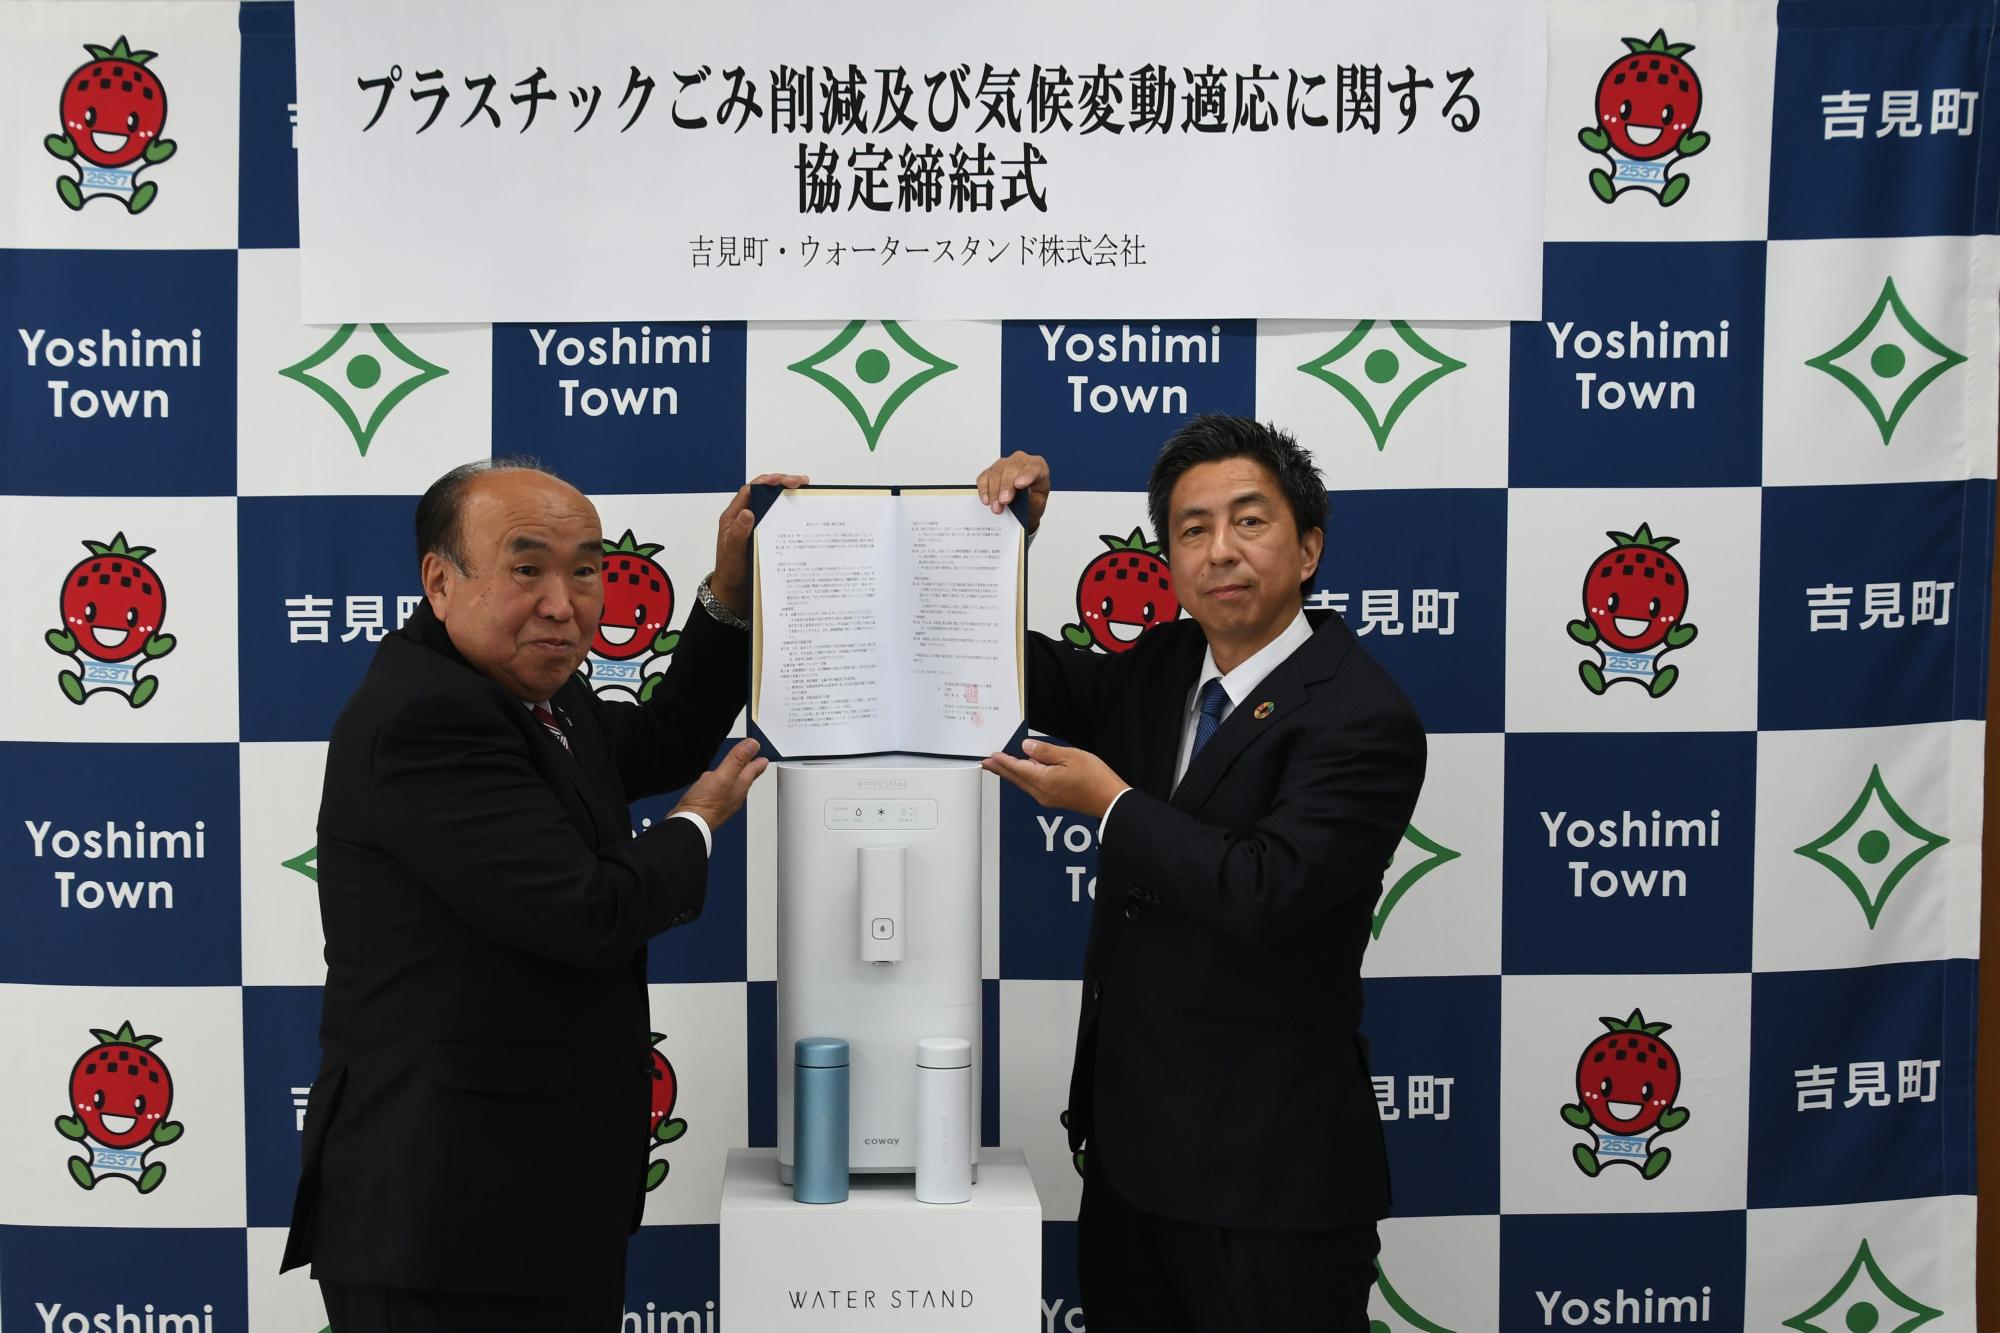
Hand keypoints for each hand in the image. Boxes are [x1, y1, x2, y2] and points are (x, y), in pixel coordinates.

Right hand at [670, 738, 767, 830]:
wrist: (689, 824)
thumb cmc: (705, 805)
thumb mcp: (723, 776)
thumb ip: (737, 759)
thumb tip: (752, 744)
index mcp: (740, 785)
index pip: (754, 768)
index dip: (758, 759)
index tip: (762, 754)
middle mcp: (735, 793)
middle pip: (746, 777)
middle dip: (751, 768)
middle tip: (757, 762)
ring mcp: (724, 800)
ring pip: (734, 784)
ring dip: (737, 775)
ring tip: (739, 770)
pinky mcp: (712, 804)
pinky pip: (720, 790)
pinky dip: (721, 783)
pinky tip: (715, 783)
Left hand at [709, 472, 807, 614]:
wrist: (732, 592)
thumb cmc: (730, 572)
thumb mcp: (733, 553)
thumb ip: (739, 533)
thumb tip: (748, 511)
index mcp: (734, 517)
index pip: (751, 490)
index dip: (769, 481)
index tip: (787, 480)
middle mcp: (744, 518)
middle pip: (764, 493)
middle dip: (782, 484)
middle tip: (803, 483)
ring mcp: (754, 526)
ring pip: (771, 505)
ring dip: (787, 498)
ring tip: (806, 494)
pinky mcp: (763, 536)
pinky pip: (776, 520)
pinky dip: (788, 514)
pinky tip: (801, 515)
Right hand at [974, 452, 1050, 533]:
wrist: (1024, 505)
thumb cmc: (1033, 501)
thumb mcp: (1038, 503)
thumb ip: (1032, 500)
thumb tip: (1020, 500)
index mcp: (1038, 466)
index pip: (1033, 467)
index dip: (1026, 475)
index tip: (1019, 485)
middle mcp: (1021, 461)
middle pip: (1012, 468)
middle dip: (1006, 486)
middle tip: (1004, 501)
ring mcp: (1004, 464)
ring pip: (996, 472)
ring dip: (994, 491)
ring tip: (996, 507)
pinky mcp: (991, 471)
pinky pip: (985, 477)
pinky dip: (984, 489)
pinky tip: (987, 500)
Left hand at [981, 738, 1126, 818]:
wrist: (1110, 800)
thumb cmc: (1095, 778)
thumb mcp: (1070, 756)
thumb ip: (1045, 751)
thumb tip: (1025, 748)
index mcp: (1043, 780)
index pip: (1017, 768)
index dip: (1003, 761)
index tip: (992, 756)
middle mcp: (1041, 793)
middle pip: (1016, 779)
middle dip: (1000, 770)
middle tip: (986, 764)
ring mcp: (1047, 799)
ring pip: (1023, 784)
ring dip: (1011, 774)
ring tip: (1000, 767)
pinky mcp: (1055, 800)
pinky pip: (1033, 788)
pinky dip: (1024, 779)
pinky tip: (1024, 773)